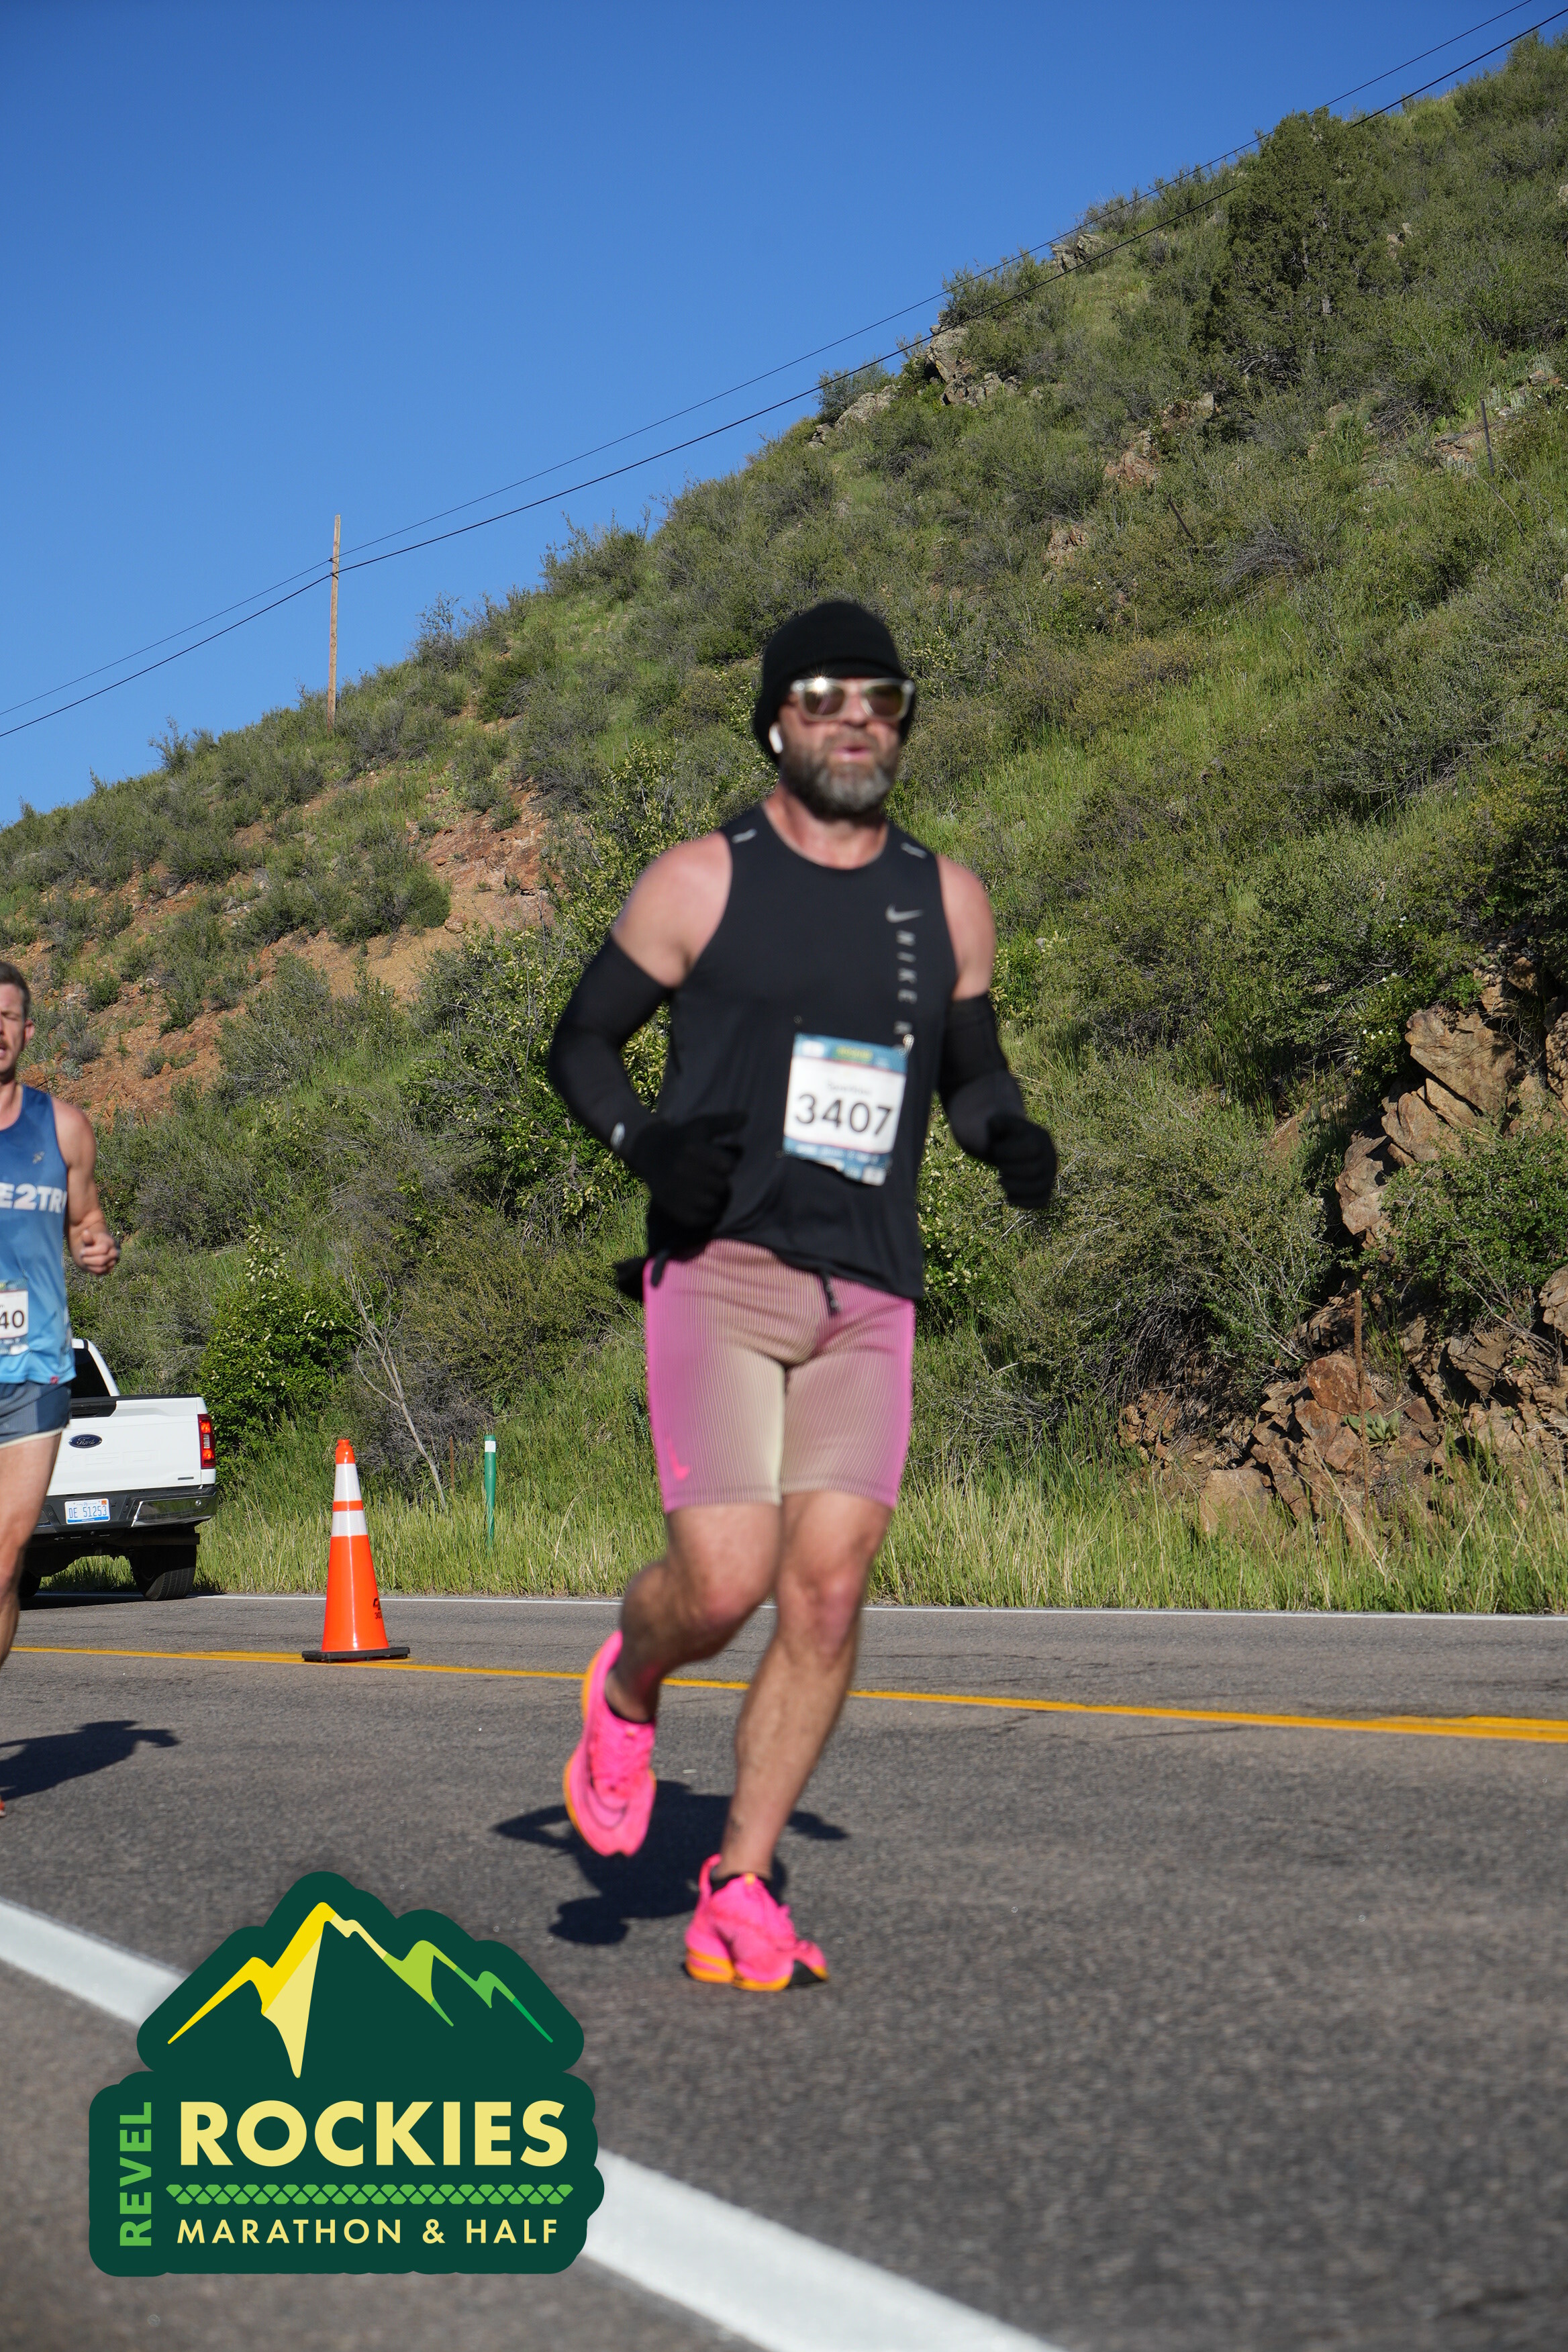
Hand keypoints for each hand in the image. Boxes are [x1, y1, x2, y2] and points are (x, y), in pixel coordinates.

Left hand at [72, 1223, 119, 1275]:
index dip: (90, 1252)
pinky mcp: (109, 1269)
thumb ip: (87, 1238)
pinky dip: (92, 1269)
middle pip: (101, 1260)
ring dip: (89, 1265)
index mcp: (110, 1243)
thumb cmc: (90, 1242)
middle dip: (88, 1259)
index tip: (81, 1251)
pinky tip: (89, 1264)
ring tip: (85, 1259)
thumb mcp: (87, 1239)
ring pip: (100, 1268)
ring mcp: (113, 1262)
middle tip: (82, 1256)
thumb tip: (85, 1232)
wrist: (93, 1248)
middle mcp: (114, 1253)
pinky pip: (100, 1273)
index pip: (102, 1249)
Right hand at [625, 1112, 745, 1229]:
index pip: (729, 1166)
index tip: (717, 1159)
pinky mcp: (671, 1206)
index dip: (727, 1163)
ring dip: (714, 1198)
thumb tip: (746, 1116)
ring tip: (707, 1188)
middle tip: (710, 1175)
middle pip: (722, 1186)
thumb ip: (725, 1122)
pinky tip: (701, 1201)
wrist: (650, 1152)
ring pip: (713, 1203)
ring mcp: (675, 1189)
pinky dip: (705, 1213)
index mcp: (693, 1149)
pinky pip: (700, 1218)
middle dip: (720, 1181)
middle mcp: (682, 1169)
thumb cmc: (683, 1138)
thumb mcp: (702, 1125)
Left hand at [987, 1113, 1056, 1209]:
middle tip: (999, 1167)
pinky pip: (1042, 1201)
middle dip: (1009, 1170)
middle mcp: (1050, 1157)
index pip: (1030, 1148)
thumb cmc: (1005, 1136)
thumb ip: (997, 1122)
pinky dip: (1025, 1203)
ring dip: (1015, 1188)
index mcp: (1041, 1138)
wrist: (1014, 1148)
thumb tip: (995, 1124)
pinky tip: (1009, 1197)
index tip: (996, 1150)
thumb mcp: (1000, 1124)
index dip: (1007, 1152)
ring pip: (1039, 1188)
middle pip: (1034, 1170)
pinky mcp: (1045, 1189)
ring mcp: (1050, 1174)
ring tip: (1001, 1181)